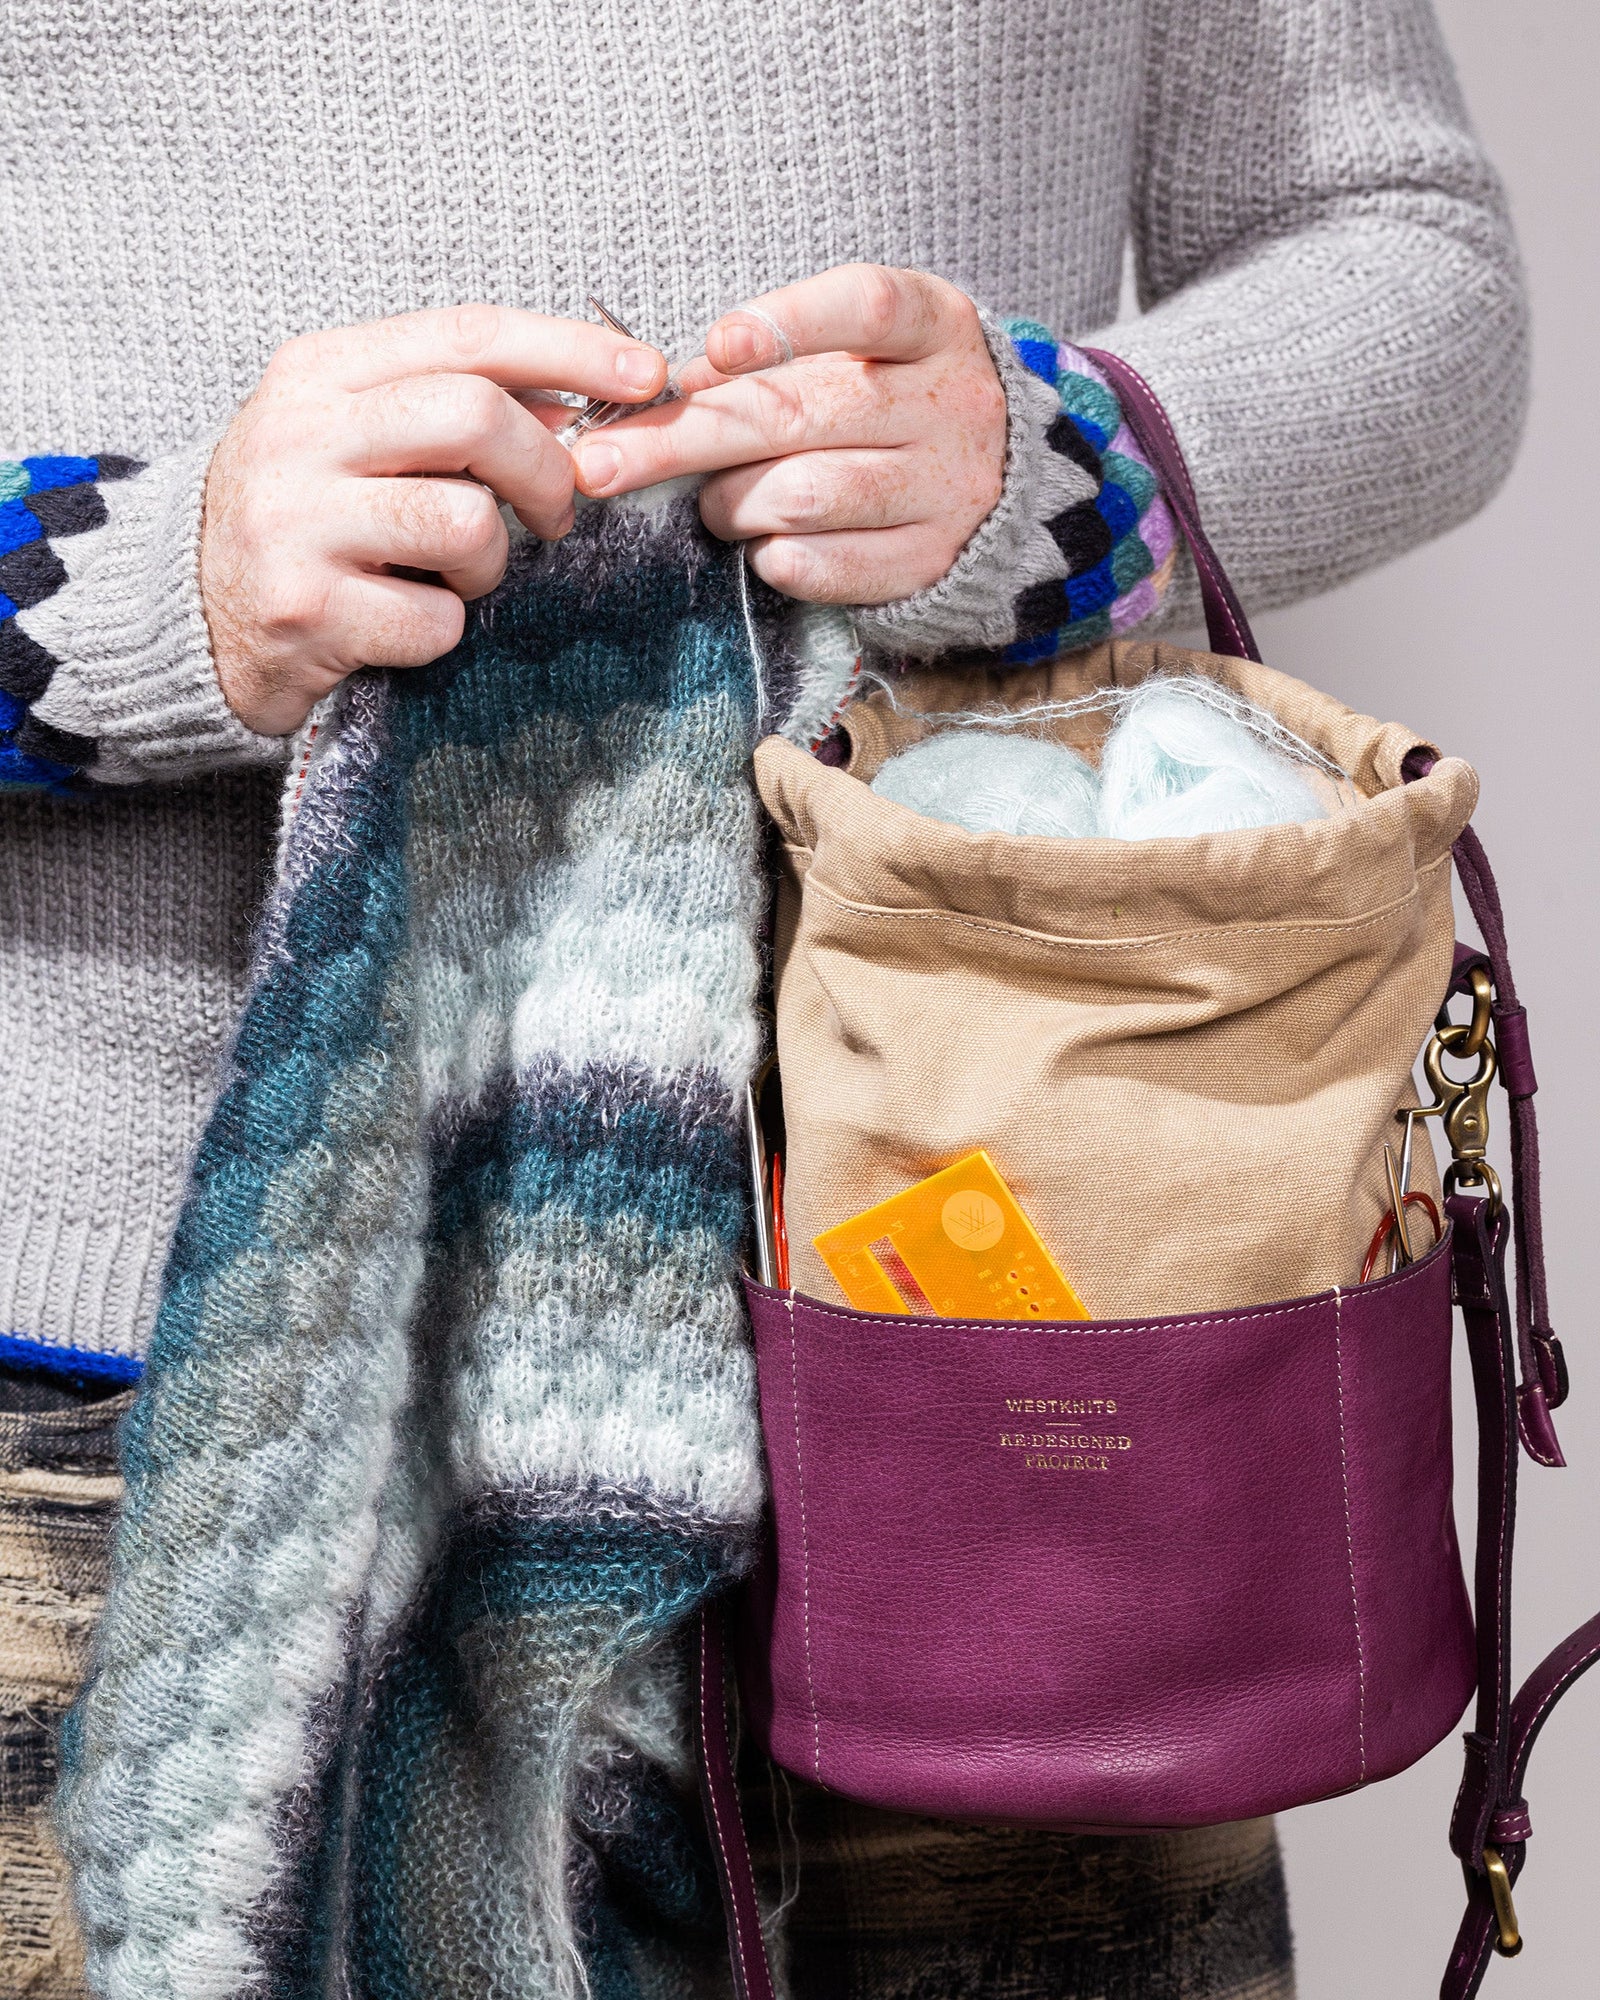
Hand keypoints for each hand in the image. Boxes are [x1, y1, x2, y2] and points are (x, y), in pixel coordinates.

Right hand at [201, 305, 667, 733]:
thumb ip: (450, 406)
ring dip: (491, 562)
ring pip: (467, 523)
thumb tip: (580, 398)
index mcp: (318, 372)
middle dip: (547, 470)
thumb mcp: (357, 434)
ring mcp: (296, 525)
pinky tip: (405, 622)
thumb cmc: (305, 519)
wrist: (189, 616)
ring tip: (457, 574)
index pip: (467, 335)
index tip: (648, 374)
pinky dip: (445, 630)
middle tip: (556, 513)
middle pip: (477, 418)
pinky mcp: (307, 613)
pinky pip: (437, 621)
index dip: (572, 349)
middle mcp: (299, 436)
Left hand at [565, 265, 1006, 607]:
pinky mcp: (931, 561)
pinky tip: (764, 542)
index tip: (709, 350)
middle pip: (804, 414)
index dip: (783, 323)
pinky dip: (774, 557)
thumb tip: (681, 386)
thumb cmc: (897, 396)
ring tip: (715, 502)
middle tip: (600, 464)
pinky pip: (825, 566)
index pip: (864, 306)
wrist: (1005, 481)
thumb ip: (783, 354)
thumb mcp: (865, 346)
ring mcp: (949, 489)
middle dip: (686, 438)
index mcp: (936, 326)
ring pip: (805, 496)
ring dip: (731, 503)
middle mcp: (953, 404)